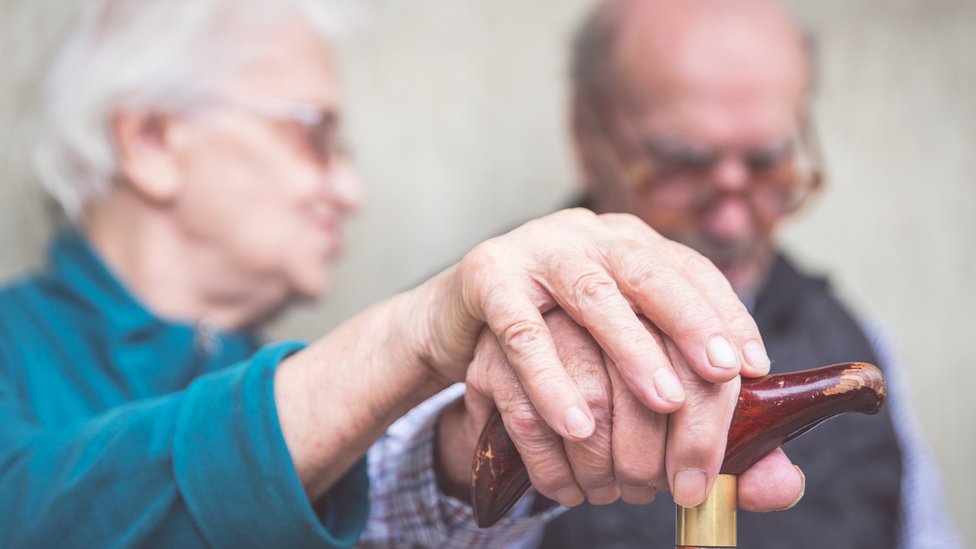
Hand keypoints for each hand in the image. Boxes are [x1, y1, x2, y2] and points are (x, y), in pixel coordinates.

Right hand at [416, 208, 770, 442]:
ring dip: (630, 349)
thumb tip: (778, 485)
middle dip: (690, 321)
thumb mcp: (614, 362)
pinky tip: (577, 424)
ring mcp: (536, 249)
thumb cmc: (552, 343)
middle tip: (722, 374)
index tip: (751, 367)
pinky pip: (522, 331)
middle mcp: (589, 236)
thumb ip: (690, 418)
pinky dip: (550, 380)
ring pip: (591, 294)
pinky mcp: (487, 276)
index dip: (725, 314)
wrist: (460, 320)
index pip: (690, 270)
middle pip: (648, 271)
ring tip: (664, 402)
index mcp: (629, 245)